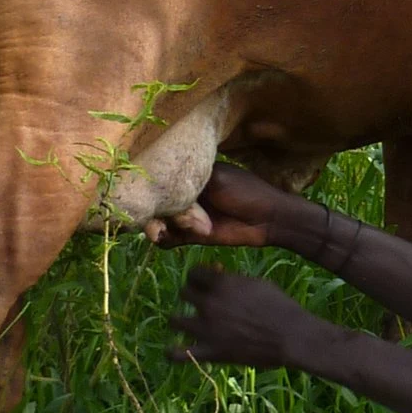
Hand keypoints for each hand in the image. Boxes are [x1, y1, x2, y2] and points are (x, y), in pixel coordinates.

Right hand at [144, 161, 287, 248]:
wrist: (268, 219)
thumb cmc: (246, 191)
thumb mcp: (216, 179)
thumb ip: (188, 181)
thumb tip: (157, 182)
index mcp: (194, 174)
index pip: (165, 177)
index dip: (153, 183)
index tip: (143, 187)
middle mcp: (187, 194)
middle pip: (159, 201)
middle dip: (153, 207)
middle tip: (151, 213)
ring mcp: (188, 216)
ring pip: (161, 220)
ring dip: (156, 225)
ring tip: (159, 229)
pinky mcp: (192, 236)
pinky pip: (170, 239)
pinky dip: (163, 239)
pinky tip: (163, 236)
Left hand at [168, 266, 315, 370]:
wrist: (291, 336)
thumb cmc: (279, 306)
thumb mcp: (257, 283)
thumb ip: (233, 279)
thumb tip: (217, 274)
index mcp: (222, 284)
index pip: (194, 272)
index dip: (200, 276)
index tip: (206, 281)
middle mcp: (209, 304)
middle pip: (183, 293)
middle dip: (192, 294)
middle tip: (202, 302)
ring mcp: (206, 329)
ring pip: (174, 320)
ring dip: (179, 320)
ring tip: (187, 323)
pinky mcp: (209, 352)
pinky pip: (177, 354)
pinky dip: (172, 352)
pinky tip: (174, 349)